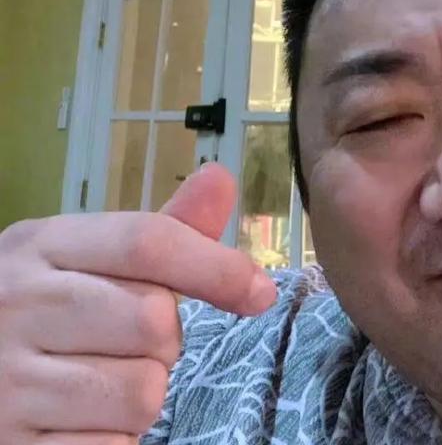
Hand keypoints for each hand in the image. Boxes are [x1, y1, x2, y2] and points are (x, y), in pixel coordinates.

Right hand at [0, 163, 275, 443]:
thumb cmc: (47, 311)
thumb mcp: (89, 258)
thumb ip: (164, 230)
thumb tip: (221, 178)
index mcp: (42, 245)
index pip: (146, 242)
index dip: (215, 267)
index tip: (260, 293)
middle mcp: (17, 303)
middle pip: (153, 318)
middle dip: (165, 340)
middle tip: (127, 344)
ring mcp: (6, 378)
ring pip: (142, 391)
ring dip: (142, 394)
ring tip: (101, 381)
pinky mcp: (12, 444)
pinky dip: (115, 440)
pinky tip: (82, 422)